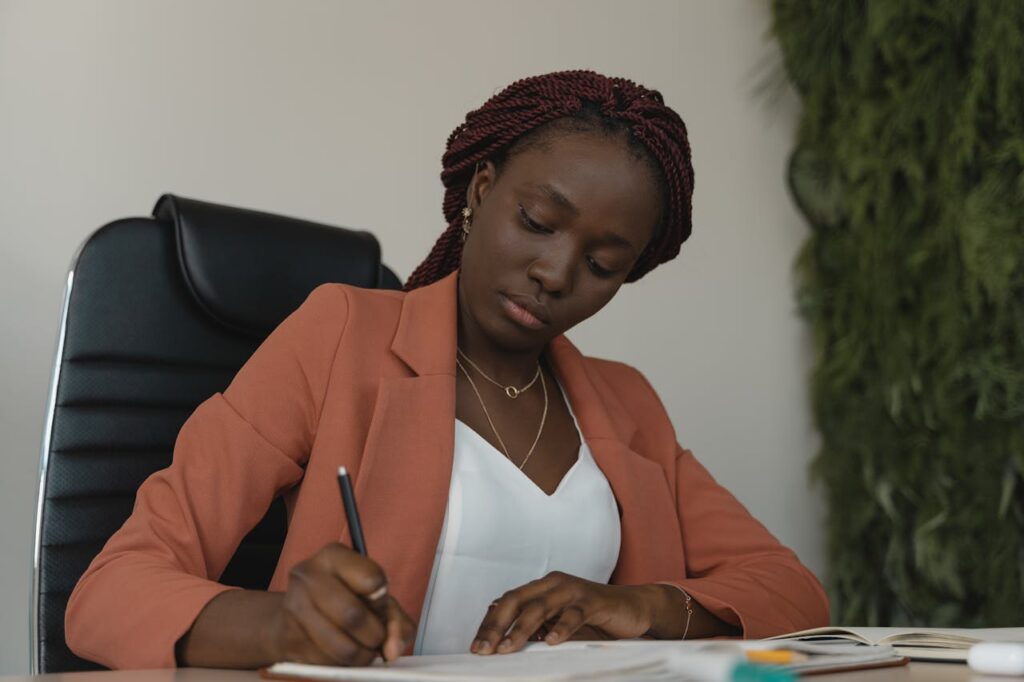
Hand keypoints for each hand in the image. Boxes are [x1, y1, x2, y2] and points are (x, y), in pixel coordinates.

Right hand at [264, 543, 415, 664]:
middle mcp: (309, 576)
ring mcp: (295, 607)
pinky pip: (327, 661)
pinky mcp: (289, 637)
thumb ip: (395, 619)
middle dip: (374, 635)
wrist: (294, 615)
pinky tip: (342, 651)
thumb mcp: (374, 597)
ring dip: (362, 655)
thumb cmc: (343, 599)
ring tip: (364, 648)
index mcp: (334, 556)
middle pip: (353, 615)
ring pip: (341, 646)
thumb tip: (392, 650)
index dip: (382, 601)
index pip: (372, 580)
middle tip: (377, 638)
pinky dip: (343, 663)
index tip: (379, 605)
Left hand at [470, 571, 662, 654]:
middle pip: (517, 601)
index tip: (476, 646)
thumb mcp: (559, 622)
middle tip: (484, 648)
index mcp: (542, 587)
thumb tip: (504, 642)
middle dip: (497, 625)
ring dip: (521, 628)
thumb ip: (536, 627)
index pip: (508, 601)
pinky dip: (561, 627)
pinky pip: (574, 614)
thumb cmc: (593, 617)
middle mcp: (554, 584)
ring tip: (507, 647)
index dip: (490, 623)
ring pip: (541, 607)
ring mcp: (573, 590)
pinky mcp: (594, 601)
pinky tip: (551, 641)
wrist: (633, 607)